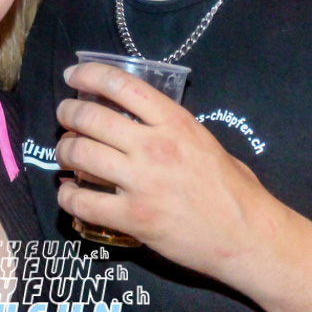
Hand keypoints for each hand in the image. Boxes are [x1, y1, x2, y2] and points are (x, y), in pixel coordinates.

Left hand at [56, 62, 289, 286]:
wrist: (247, 237)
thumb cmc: (231, 187)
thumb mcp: (202, 138)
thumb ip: (169, 126)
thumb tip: (135, 117)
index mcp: (174, 122)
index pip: (121, 85)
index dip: (89, 74)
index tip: (72, 75)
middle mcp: (154, 147)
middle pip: (91, 118)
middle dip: (68, 113)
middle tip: (64, 115)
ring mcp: (142, 183)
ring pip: (81, 155)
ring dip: (64, 150)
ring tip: (65, 151)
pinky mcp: (134, 219)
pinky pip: (84, 202)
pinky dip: (68, 195)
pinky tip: (68, 191)